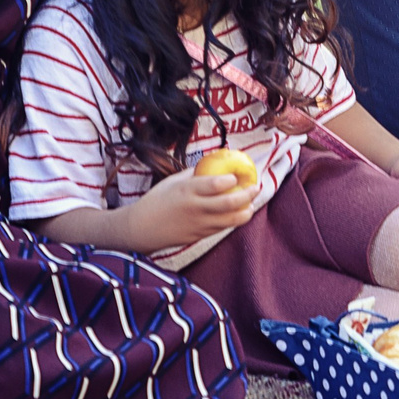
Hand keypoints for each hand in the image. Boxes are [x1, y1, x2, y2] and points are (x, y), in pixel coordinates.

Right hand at [128, 168, 259, 251]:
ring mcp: (200, 224)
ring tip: (251, 202)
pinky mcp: (201, 236)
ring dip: (246, 211)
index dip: (231, 179)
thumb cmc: (158, 200)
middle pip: (229, 203)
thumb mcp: (173, 182)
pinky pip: (223, 228)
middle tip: (255, 187)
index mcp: (187, 191)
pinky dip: (234, 220)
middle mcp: (196, 208)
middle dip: (248, 195)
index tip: (237, 175)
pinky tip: (239, 213)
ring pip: (231, 220)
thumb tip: (214, 162)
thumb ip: (194, 174)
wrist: (143, 229)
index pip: (215, 184)